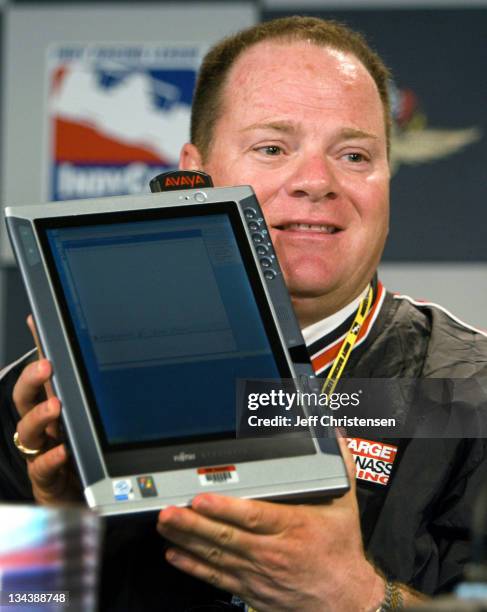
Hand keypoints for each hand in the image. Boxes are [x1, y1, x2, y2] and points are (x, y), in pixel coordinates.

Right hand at [12, 317, 81, 504]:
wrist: (79, 494)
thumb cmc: (82, 450)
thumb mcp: (92, 416)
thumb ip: (95, 388)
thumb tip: (108, 348)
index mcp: (51, 405)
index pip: (42, 374)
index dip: (37, 347)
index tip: (37, 323)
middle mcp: (42, 425)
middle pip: (24, 397)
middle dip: (32, 380)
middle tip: (46, 366)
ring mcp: (40, 450)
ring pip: (28, 430)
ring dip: (39, 417)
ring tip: (55, 407)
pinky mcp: (45, 478)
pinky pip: (42, 468)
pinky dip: (51, 459)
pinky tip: (62, 450)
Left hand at [157, 437, 383, 611]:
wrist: (345, 601)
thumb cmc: (341, 553)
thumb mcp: (346, 508)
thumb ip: (340, 468)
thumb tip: (337, 438)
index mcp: (292, 526)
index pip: (253, 515)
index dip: (224, 508)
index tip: (202, 498)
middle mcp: (271, 551)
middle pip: (226, 536)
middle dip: (194, 522)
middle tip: (170, 510)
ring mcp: (258, 572)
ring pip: (216, 555)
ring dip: (188, 539)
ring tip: (166, 525)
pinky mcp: (251, 589)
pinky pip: (218, 578)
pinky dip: (195, 566)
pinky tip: (177, 554)